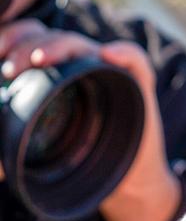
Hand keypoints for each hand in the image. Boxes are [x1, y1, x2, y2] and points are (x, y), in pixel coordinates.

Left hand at [0, 20, 178, 220]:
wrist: (125, 181)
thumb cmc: (80, 163)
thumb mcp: (35, 148)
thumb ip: (10, 140)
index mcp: (56, 73)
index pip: (32, 41)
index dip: (13, 39)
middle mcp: (82, 66)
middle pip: (55, 38)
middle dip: (28, 44)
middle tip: (10, 67)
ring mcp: (110, 73)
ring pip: (85, 45)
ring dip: (60, 46)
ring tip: (40, 60)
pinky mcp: (138, 85)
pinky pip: (136, 62)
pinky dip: (124, 53)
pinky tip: (108, 55)